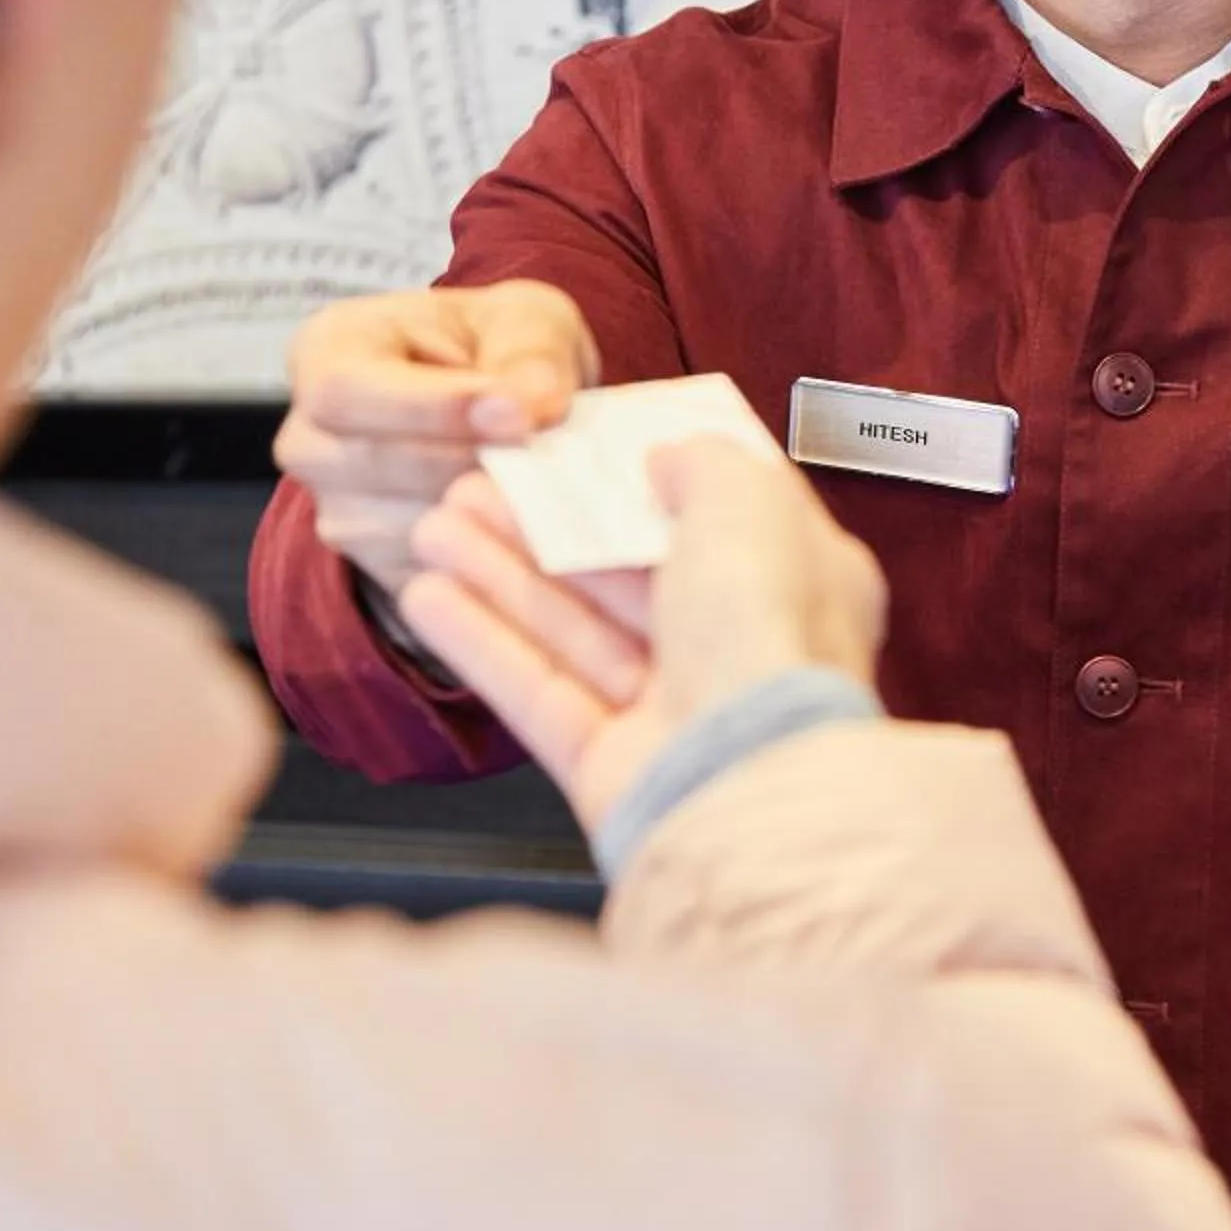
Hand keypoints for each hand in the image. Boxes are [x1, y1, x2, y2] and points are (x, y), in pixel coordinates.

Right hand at [273, 282, 598, 599]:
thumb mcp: (528, 321)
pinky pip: (424, 572)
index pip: (346, 389)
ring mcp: (334, 508)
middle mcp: (309, 436)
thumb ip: (530, 353)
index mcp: (328, 350)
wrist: (501, 411)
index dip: (430, 407)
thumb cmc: (500, 349)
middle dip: (465, 464)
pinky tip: (529, 525)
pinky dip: (482, 553)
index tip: (514, 415)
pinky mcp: (372, 564)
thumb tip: (531, 405)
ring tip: (544, 485)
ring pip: (397, 527)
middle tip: (543, 457)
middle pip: (367, 465)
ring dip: (478, 514)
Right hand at [396, 439, 885, 843]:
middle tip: (474, 485)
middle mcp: (738, 649)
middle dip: (543, 525)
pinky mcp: (611, 763)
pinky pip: (538, 690)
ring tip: (432, 527)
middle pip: (624, 574)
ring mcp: (673, 711)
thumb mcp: (750, 504)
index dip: (640, 480)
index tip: (572, 451)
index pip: (714, 517)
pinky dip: (483, 642)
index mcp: (799, 582)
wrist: (747, 779)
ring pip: (573, 628)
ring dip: (498, 574)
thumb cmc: (768, 637)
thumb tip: (671, 457)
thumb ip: (707, 465)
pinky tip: (430, 596)